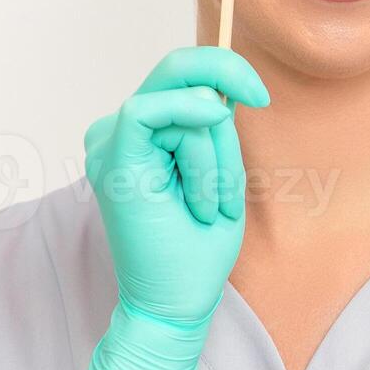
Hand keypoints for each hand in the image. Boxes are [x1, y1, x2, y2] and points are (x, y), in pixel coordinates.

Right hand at [81, 46, 269, 369]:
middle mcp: (117, 133)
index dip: (221, 67)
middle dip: (224, 76)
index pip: (177, 76)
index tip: (260, 94)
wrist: (175, 302)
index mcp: (141, 136)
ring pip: (180, 103)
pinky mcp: (111, 160)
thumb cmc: (197, 246)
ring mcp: (109, 144)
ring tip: (208, 206)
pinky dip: (188, 127)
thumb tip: (222, 86)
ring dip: (214, 156)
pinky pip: (148, 111)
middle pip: (174, 70)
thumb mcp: (219, 170)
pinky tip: (202, 168)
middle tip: (259, 97)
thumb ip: (213, 126)